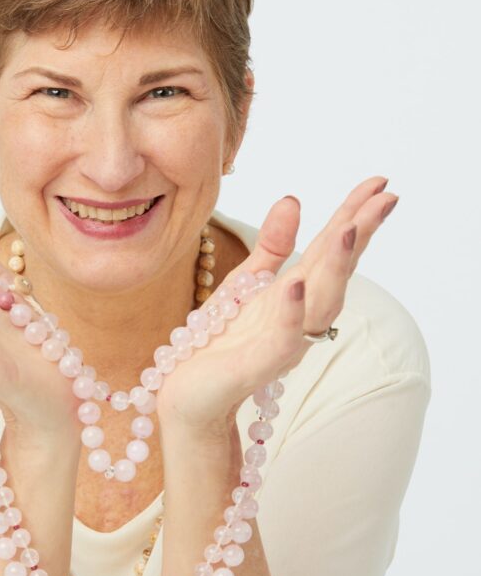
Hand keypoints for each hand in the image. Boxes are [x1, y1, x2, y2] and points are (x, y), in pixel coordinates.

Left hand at [155, 176, 398, 433]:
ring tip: (349, 229)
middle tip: (386, 198)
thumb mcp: (246, 281)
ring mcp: (284, 339)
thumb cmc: (222, 339)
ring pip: (321, 301)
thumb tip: (293, 198)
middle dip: (360, 234)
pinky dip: (291, 312)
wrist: (190, 392)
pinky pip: (283, 337)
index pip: (331, 248)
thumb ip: (273, 245)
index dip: (354, 215)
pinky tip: (294, 285)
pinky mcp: (260, 364)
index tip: (379, 183)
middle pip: (336, 270)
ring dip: (337, 266)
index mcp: (296, 291)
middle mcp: (299, 314)